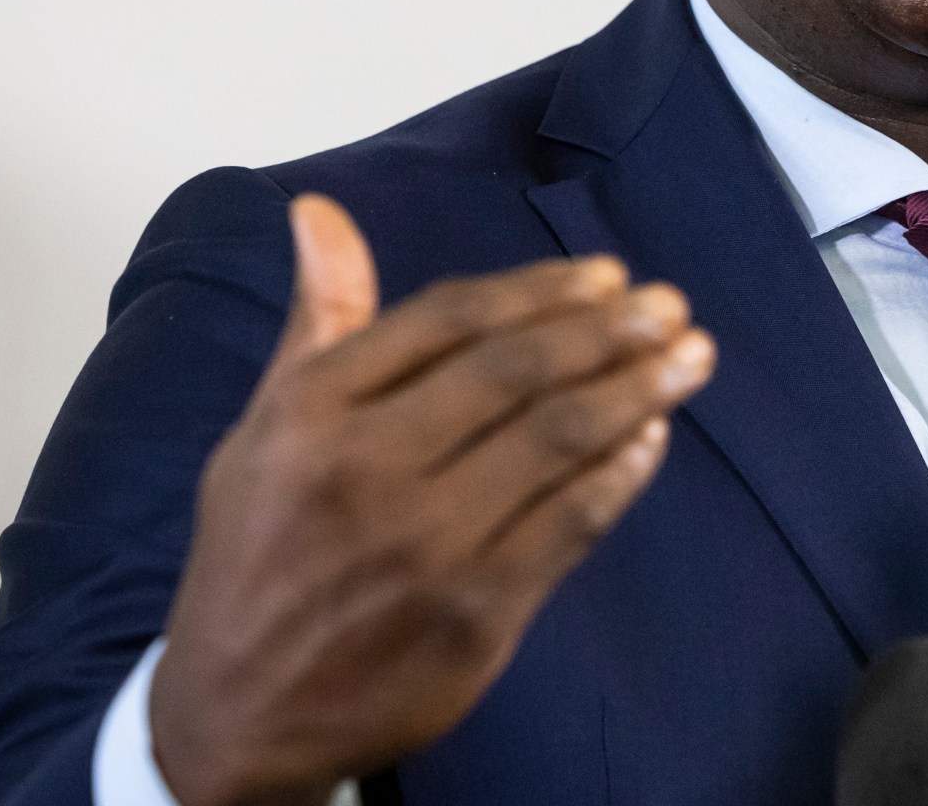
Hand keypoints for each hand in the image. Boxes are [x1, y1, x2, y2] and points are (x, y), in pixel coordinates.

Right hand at [147, 195, 714, 805]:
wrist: (238, 716)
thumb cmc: (257, 555)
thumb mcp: (264, 430)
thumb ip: (317, 323)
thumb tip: (320, 211)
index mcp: (314, 411)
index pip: (450, 319)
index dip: (540, 290)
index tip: (606, 275)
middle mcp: (367, 468)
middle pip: (516, 371)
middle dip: (608, 330)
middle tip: (668, 307)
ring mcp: (425, 545)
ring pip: (557, 440)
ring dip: (638, 388)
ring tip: (689, 356)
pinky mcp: (474, 615)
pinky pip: (570, 523)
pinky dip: (622, 473)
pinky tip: (654, 436)